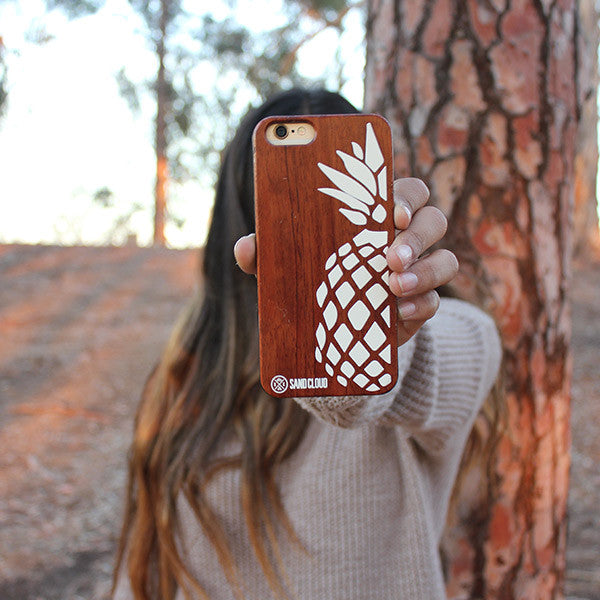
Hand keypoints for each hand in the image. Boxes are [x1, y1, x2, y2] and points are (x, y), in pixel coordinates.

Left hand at [233, 177, 457, 345]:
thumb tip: (245, 247)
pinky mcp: (420, 306)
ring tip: (393, 285)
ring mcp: (418, 273)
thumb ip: (269, 253)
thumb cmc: (315, 279)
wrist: (337, 329)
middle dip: (417, 234)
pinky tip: (398, 314)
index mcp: (377, 217)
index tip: (392, 210)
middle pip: (433, 218)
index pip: (404, 191)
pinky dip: (422, 305)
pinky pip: (437, 301)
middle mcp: (405, 240)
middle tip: (391, 254)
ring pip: (445, 259)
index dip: (404, 194)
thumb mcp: (289, 266)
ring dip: (425, 270)